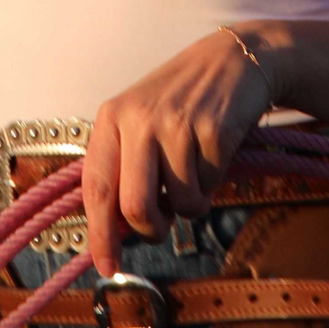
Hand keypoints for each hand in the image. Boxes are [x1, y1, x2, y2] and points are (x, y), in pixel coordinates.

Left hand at [82, 28, 277, 278]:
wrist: (232, 60)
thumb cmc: (181, 102)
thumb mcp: (140, 121)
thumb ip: (123, 168)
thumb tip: (116, 232)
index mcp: (111, 117)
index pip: (96, 188)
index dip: (100, 235)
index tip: (107, 267)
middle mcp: (138, 119)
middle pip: (135, 207)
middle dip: (152, 229)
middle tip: (163, 225)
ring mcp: (177, 123)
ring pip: (179, 203)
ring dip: (191, 203)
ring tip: (194, 172)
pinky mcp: (214, 129)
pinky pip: (210, 186)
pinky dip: (213, 183)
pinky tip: (214, 153)